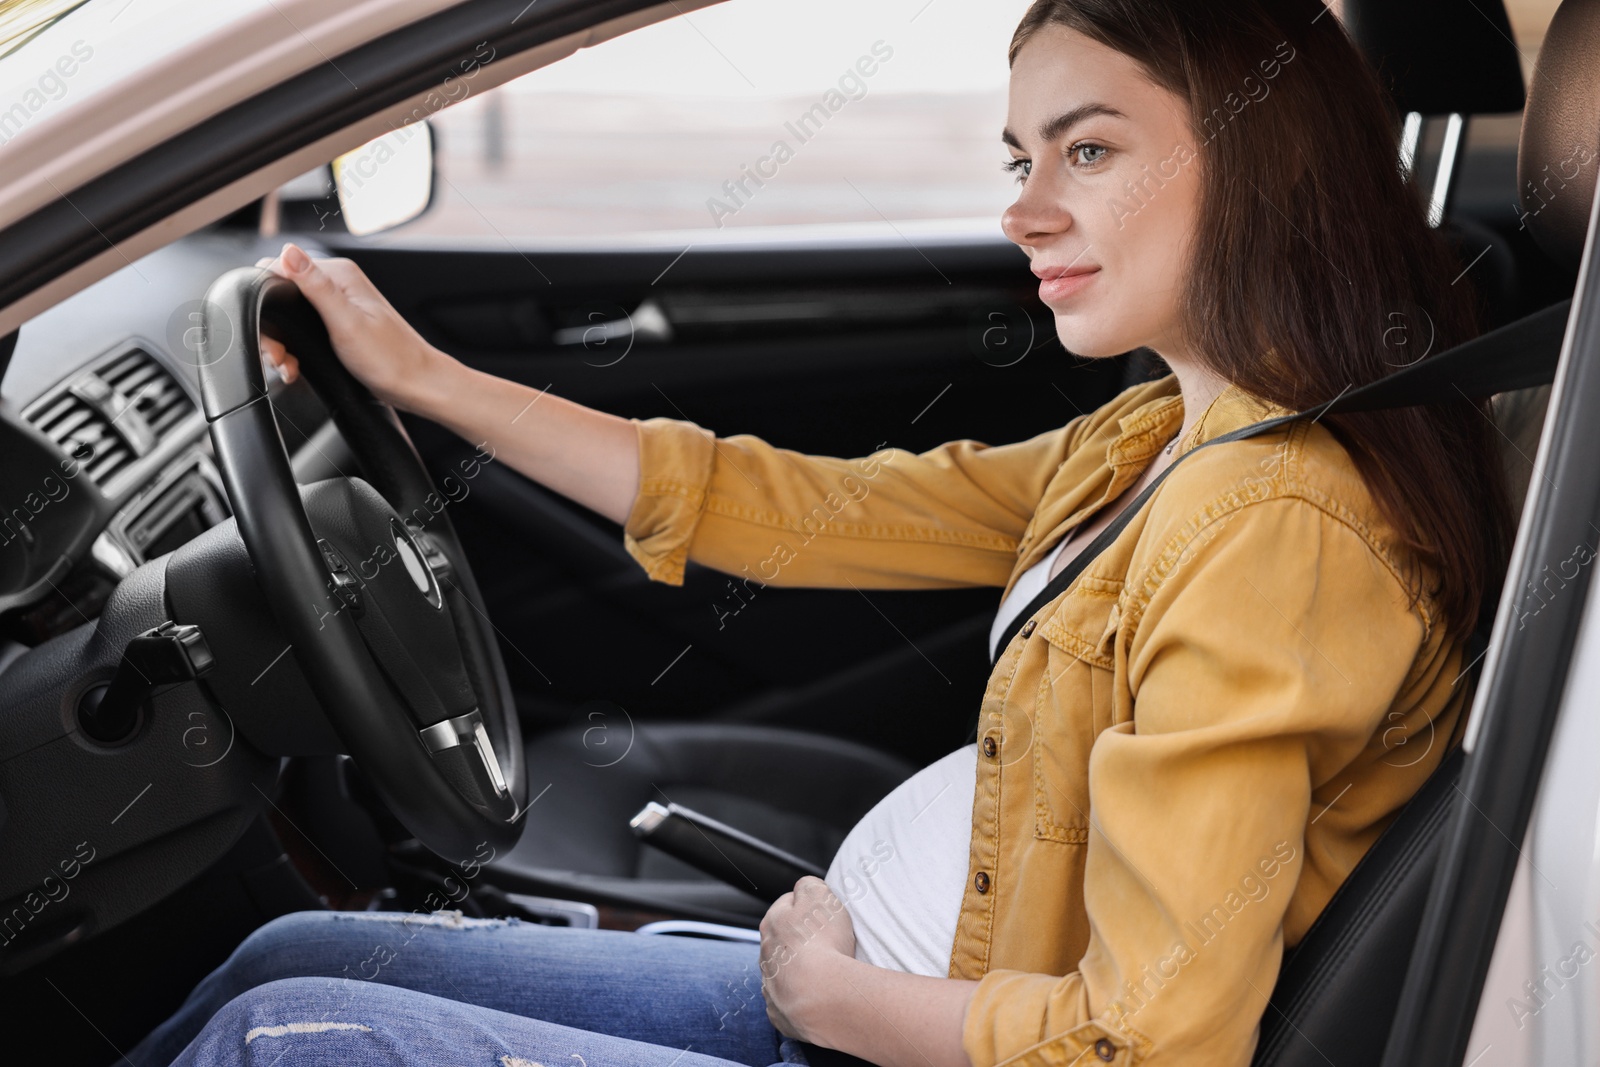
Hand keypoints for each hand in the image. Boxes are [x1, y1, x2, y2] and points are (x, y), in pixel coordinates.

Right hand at [254, 242, 449, 410]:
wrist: (417, 386)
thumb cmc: (390, 359)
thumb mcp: (347, 322)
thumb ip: (316, 287)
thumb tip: (288, 251)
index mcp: (339, 275)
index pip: (280, 269)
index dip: (265, 300)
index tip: (271, 332)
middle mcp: (337, 285)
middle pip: (282, 296)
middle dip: (273, 329)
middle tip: (279, 358)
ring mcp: (338, 306)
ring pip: (289, 317)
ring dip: (282, 344)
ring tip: (287, 366)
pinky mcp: (338, 326)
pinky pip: (303, 330)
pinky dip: (294, 350)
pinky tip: (295, 367)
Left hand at [759, 876, 856, 1041]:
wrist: (822, 997)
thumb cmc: (823, 943)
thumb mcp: (820, 896)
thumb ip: (809, 885)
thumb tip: (804, 887)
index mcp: (772, 923)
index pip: (787, 904)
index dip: (808, 907)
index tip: (824, 915)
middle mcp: (765, 954)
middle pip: (784, 940)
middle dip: (803, 940)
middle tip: (830, 944)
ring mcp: (770, 986)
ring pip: (785, 972)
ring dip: (801, 970)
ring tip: (828, 973)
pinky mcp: (780, 1013)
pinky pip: (790, 1001)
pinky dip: (802, 998)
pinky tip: (818, 997)